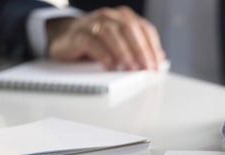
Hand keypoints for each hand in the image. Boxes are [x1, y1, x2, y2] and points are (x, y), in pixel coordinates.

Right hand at [46, 6, 165, 70]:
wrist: (65, 38)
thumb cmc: (98, 43)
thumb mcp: (121, 45)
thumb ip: (139, 49)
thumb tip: (159, 60)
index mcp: (124, 17)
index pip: (144, 28)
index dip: (153, 46)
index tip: (157, 64)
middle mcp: (109, 16)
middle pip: (129, 29)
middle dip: (141, 50)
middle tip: (146, 68)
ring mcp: (92, 23)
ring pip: (111, 33)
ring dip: (124, 52)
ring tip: (131, 68)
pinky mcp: (77, 34)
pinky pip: (91, 42)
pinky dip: (103, 54)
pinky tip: (110, 66)